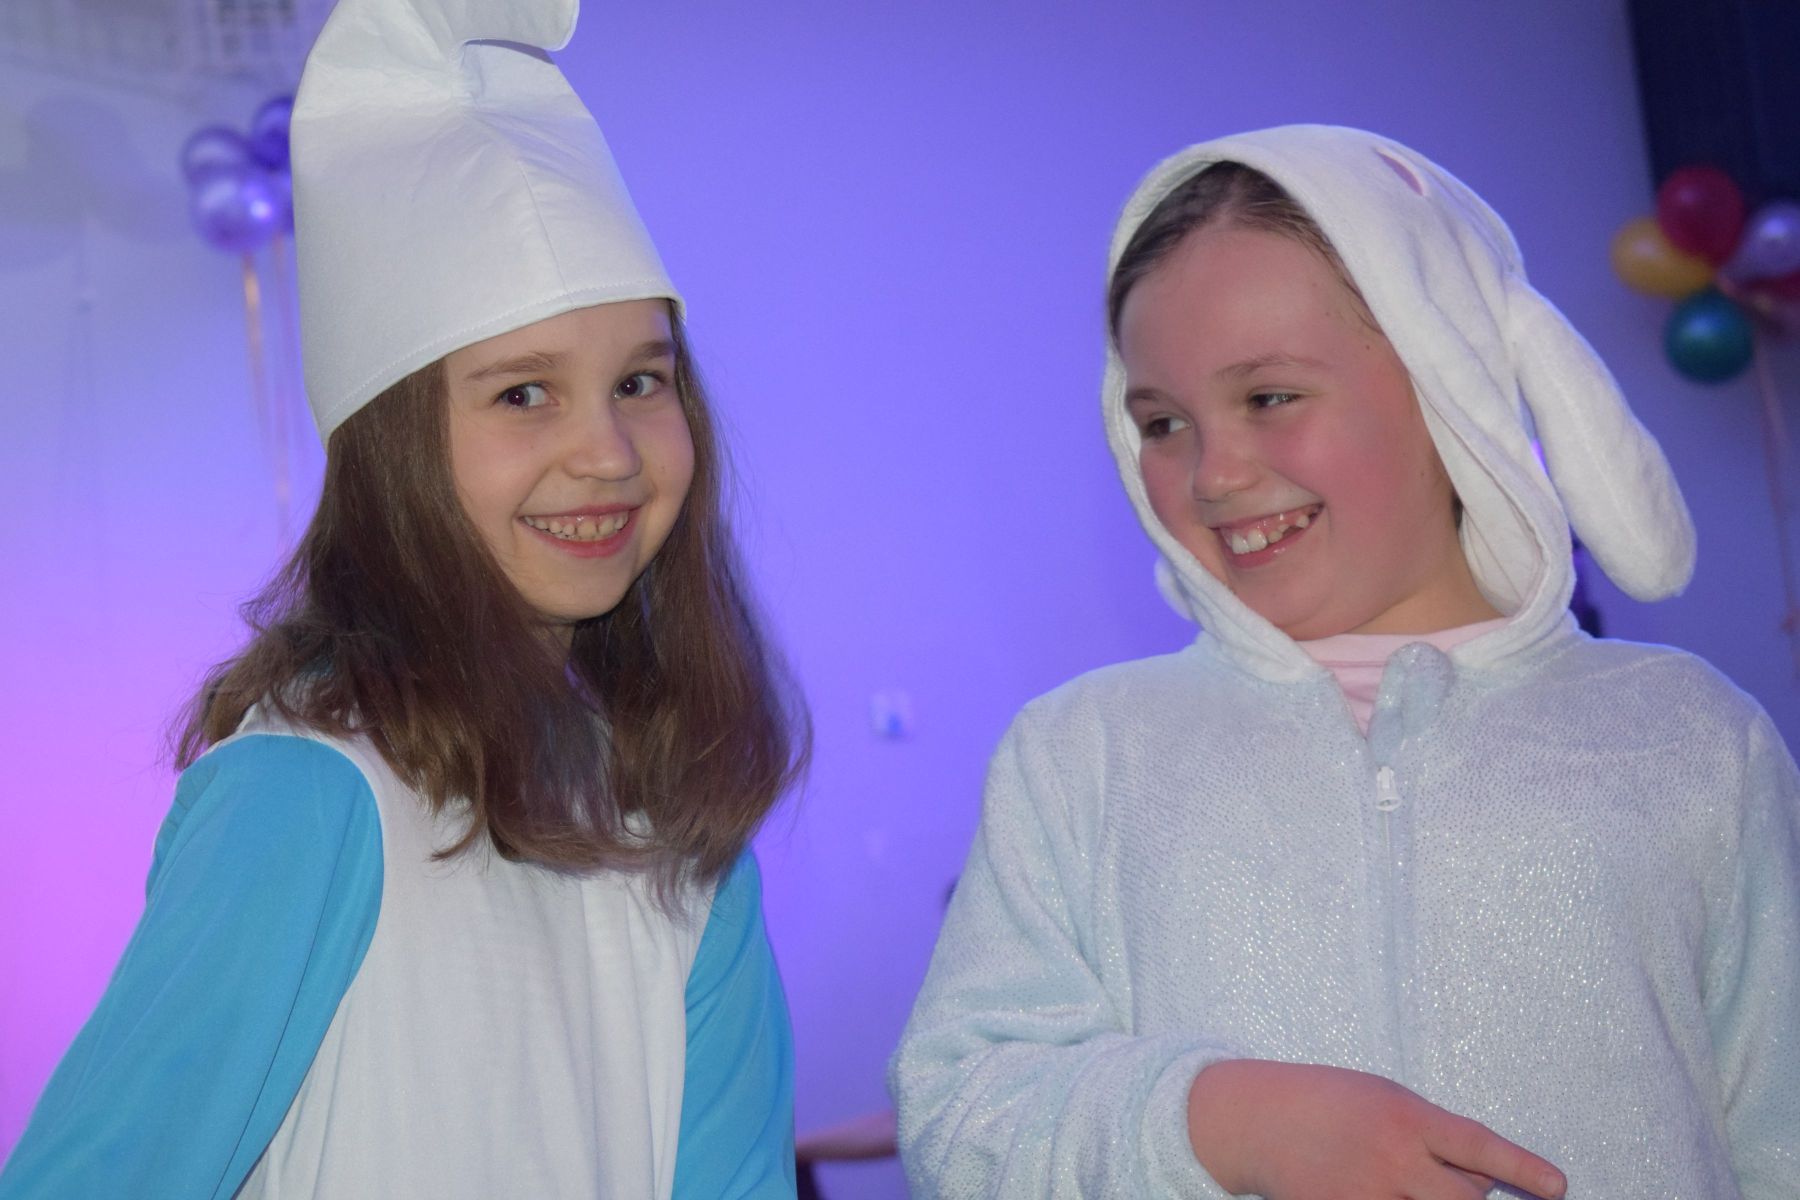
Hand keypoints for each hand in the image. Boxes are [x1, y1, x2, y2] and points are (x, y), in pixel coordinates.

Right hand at [1186, 1060, 1566, 1199]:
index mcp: (1405, 1117)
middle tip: (1455, 1184)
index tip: (1560, 1187)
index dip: (1522, 1168)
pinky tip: (1374, 1188)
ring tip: (1407, 1183)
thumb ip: (1428, 1134)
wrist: (1255, 1119)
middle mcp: (1391, 1158)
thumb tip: (1477, 1175)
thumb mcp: (1384, 1099)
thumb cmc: (1329, 1103)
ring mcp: (1365, 1193)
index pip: (1477, 1145)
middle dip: (1472, 1199)